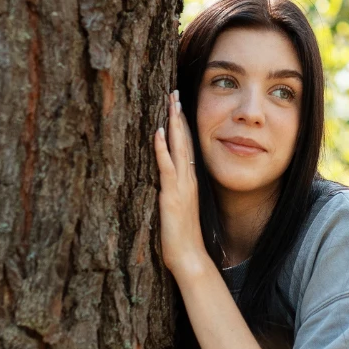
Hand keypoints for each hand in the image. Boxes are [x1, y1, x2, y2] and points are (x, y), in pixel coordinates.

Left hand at [153, 89, 207, 275]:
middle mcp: (188, 179)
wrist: (190, 257)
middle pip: (185, 140)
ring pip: (179, 147)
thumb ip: (175, 193)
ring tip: (171, 101)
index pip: (187, 146)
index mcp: (189, 181)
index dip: (183, 124)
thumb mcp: (179, 209)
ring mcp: (180, 185)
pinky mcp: (171, 194)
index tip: (178, 104)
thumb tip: (168, 182)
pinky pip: (166, 166)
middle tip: (175, 92)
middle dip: (179, 114)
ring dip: (174, 123)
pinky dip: (163, 147)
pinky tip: (159, 131)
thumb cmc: (182, 238)